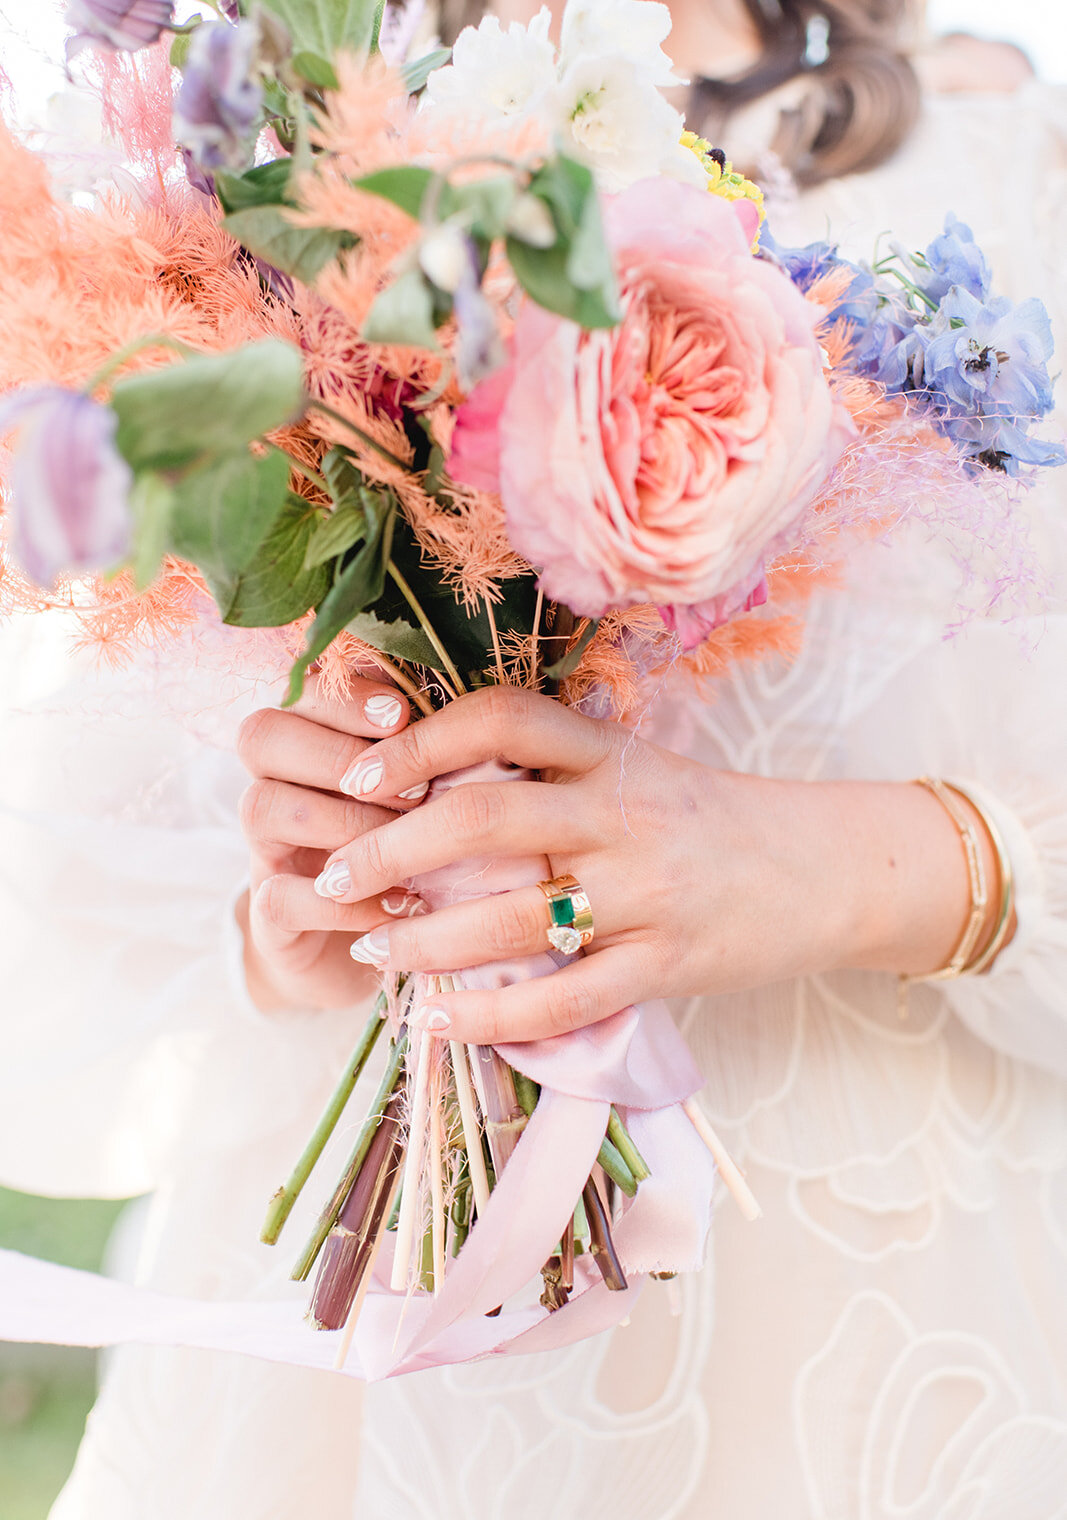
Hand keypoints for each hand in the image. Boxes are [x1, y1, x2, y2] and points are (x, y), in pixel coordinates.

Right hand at [235, 675, 427, 1010]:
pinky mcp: (270, 914)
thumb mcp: (434, 795)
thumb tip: (475, 713)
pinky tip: (397, 905)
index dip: (344, 697)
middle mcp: (279, 785)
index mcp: (315, 740)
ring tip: (405, 845)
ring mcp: (268, 849)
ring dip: (340, 822)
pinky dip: (341, 902)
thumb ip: (435, 754)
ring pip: (261, 807)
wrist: (383, 945)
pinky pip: (280, 896)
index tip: (401, 714)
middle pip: (260, 736)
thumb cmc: (423, 849)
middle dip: (338, 755)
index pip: (300, 691)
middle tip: (412, 791)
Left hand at [318, 687, 979, 1041]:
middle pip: (486, 815)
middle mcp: (625, 814)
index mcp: (614, 753)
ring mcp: (649, 893)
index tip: (359, 774)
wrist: (828, 871)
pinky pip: (564, 1001)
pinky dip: (490, 1018)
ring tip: (373, 949)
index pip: (504, 717)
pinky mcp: (668, 965)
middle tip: (334, 873)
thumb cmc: (716, 819)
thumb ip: (558, 768)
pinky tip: (437, 1021)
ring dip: (424, 940)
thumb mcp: (642, 769)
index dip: (420, 739)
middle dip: (391, 847)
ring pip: (513, 918)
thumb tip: (441, 775)